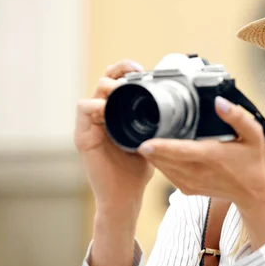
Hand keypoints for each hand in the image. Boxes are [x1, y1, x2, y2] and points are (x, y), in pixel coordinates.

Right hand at [74, 59, 154, 215]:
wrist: (125, 196)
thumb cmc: (138, 169)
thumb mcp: (153, 139)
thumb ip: (158, 123)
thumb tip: (181, 108)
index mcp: (118, 112)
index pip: (117, 81)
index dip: (126, 69)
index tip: (142, 69)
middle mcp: (102, 115)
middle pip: (103, 81)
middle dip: (118, 72)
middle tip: (134, 73)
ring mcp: (91, 126)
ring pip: (92, 94)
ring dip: (107, 89)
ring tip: (121, 92)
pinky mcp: (83, 138)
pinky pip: (83, 112)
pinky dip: (94, 107)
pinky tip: (107, 109)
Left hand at [136, 97, 264, 209]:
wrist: (255, 193)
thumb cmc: (254, 161)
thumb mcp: (254, 134)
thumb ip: (237, 117)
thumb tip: (219, 102)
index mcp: (211, 156)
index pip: (180, 152)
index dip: (160, 147)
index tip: (143, 142)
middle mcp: (198, 172)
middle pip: (163, 159)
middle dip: (150, 145)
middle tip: (141, 127)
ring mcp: (190, 183)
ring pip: (161, 167)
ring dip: (152, 154)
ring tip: (146, 135)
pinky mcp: (187, 189)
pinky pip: (166, 174)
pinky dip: (160, 163)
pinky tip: (159, 151)